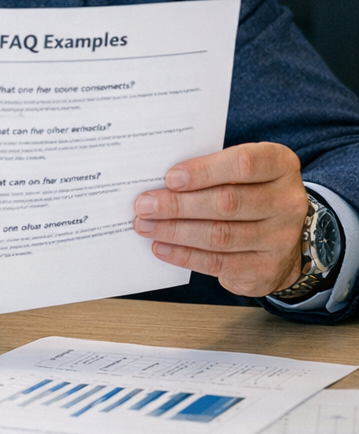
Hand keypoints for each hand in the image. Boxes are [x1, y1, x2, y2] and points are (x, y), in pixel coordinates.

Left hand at [133, 142, 308, 295]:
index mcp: (280, 166)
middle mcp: (288, 202)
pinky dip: (184, 255)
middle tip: (144, 205)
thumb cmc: (248, 190)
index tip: (170, 178)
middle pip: (227, 203)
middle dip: (178, 205)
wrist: (282, 234)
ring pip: (220, 235)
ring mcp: (281, 239)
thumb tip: (159, 181)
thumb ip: (209, 170)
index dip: (204, 171)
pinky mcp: (267, 269)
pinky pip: (219, 263)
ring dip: (175, 231)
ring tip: (146, 226)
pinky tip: (161, 247)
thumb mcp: (239, 171)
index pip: (244, 164)